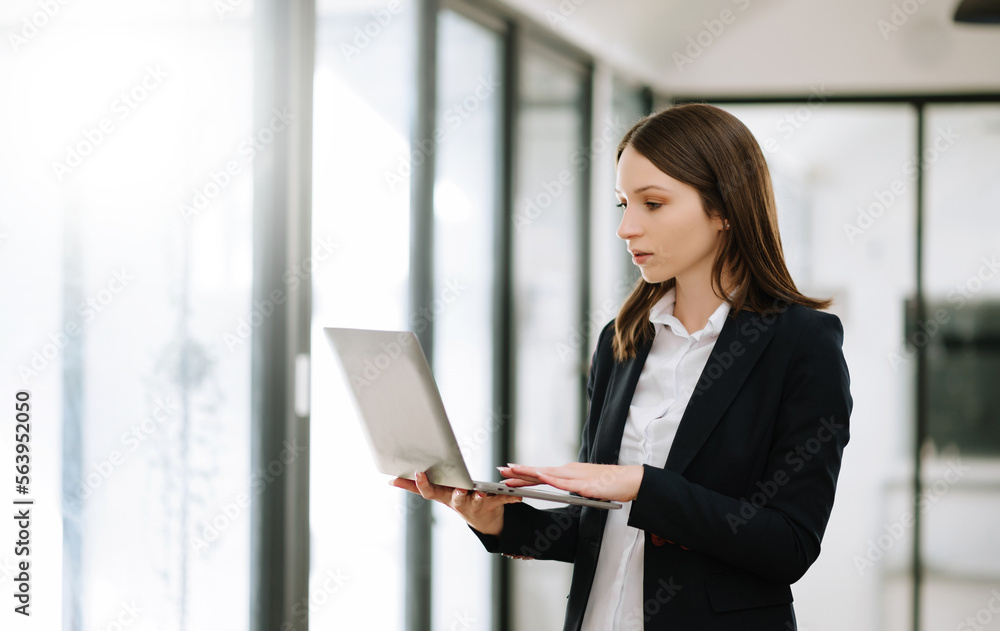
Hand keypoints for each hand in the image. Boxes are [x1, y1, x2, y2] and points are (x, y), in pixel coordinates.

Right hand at [389, 471, 521, 535]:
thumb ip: (415, 486)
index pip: (430, 492)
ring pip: (477, 501)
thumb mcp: (438, 493)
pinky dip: (510, 498)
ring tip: (482, 494)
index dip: (422, 484)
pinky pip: (502, 500)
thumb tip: (390, 481)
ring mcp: (476, 505)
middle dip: (457, 494)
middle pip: (456, 499)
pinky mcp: (493, 505)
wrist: (485, 521)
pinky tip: (519, 497)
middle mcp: (459, 502)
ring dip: (480, 497)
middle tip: (458, 489)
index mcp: (445, 496)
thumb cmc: (457, 499)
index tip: (418, 472)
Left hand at [498, 462, 643, 501]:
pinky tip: (539, 477)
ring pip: (547, 474)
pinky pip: (564, 482)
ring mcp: (575, 477)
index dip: (523, 474)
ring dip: (528, 473)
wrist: (629, 480)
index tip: (507, 473)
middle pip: (539, 472)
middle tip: (500, 470)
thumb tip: (559, 490)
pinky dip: (550, 479)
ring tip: (512, 471)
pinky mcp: (584, 484)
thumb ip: (571, 488)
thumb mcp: (584, 488)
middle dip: (518, 472)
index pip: (540, 474)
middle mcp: (568, 471)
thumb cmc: (608, 484)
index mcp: (567, 473)